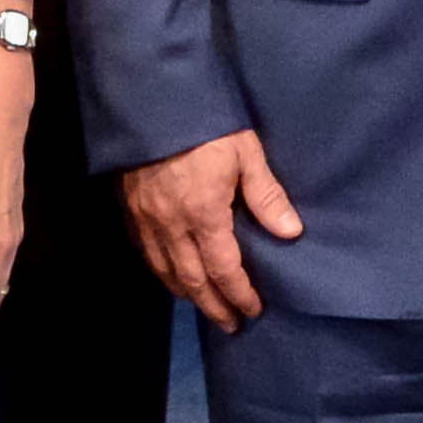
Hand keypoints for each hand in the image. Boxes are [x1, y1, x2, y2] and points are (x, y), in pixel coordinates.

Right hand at [120, 130, 304, 336]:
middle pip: (193, 280)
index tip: (253, 311)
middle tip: (231, 325)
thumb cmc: (205, 122)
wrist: (151, 98)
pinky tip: (171, 275)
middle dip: (214, 306)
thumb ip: (266, 196)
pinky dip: (161, 272)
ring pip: (165, 271)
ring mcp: (146, 218)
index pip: (224, 269)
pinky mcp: (130, 207)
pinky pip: (146, 252)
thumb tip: (291, 233)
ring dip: (187, 294)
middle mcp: (171, 224)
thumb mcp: (245, 152)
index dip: (239, 295)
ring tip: (205, 307)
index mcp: (204, 214)